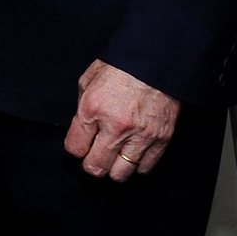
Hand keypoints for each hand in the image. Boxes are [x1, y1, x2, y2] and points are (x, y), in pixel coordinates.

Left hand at [64, 59, 179, 181]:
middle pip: (96, 167)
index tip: (79, 147)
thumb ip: (83, 107)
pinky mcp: (161, 139)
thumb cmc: (121, 66)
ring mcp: (140, 136)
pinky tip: (132, 155)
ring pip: (120, 174)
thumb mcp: (89, 80)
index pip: (75, 148)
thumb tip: (82, 130)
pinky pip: (144, 168)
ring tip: (113, 158)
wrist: (158, 60)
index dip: (75, 150)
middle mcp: (116, 127)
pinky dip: (136, 166)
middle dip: (91, 165)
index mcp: (93, 109)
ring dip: (114, 169)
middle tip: (93, 158)